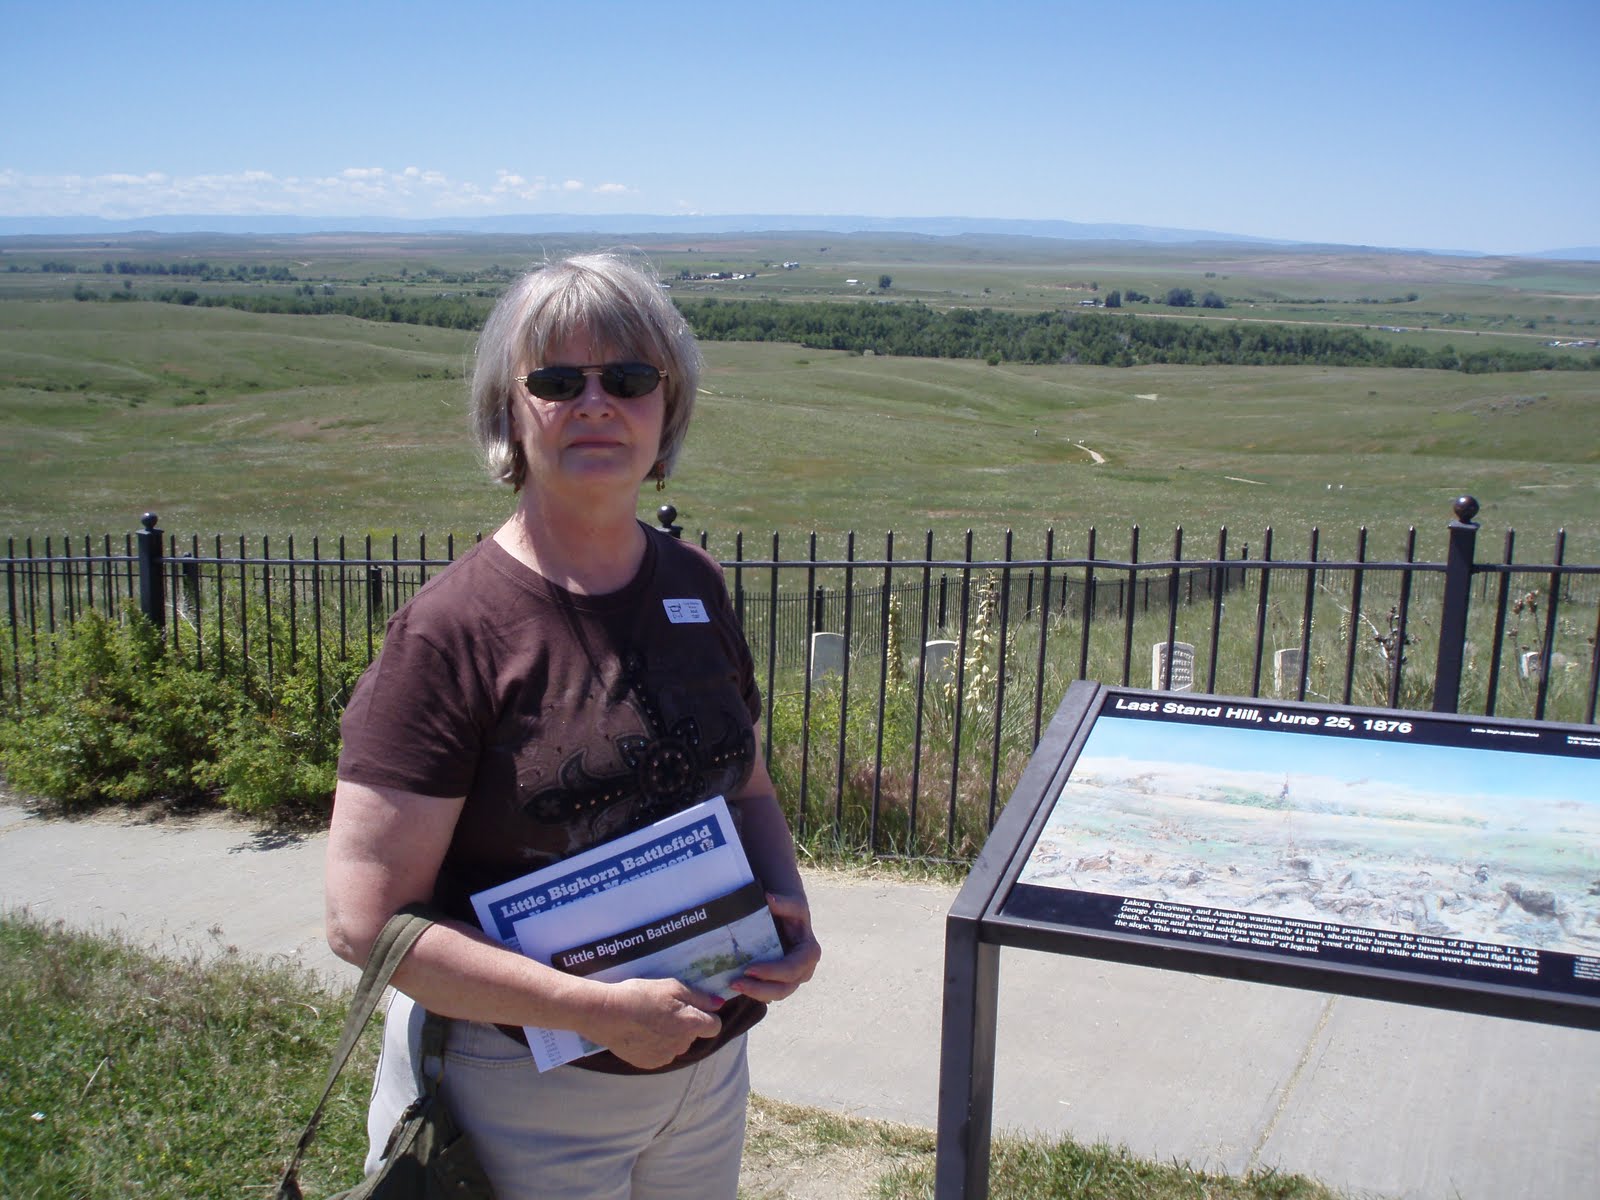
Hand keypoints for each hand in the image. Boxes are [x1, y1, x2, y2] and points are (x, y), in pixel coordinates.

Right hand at [581, 976, 722, 1069]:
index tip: (694, 1007)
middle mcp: (682, 1044)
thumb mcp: (672, 987)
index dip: (707, 1016)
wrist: (607, 1014)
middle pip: (692, 1034)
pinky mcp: (649, 1063)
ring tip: (649, 1021)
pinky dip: (655, 1045)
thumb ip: (699, 997)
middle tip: (664, 1009)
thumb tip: (719, 1004)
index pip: (715, 1026)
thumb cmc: (640, 995)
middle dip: (684, 1024)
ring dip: (670, 1035)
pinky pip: (660, 1054)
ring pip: (676, 1045)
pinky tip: (641, 1033)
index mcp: (691, 1024)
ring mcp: (665, 1056)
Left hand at [728, 891, 820, 1003]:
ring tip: (732, 985)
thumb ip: (785, 903)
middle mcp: (804, 970)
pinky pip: (767, 994)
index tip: (749, 969)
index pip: (792, 968)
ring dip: (754, 993)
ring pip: (775, 995)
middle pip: (784, 988)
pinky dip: (752, 992)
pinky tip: (735, 987)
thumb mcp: (793, 904)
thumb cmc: (790, 911)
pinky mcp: (779, 983)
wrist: (787, 917)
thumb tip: (769, 899)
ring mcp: (792, 980)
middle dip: (760, 989)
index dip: (772, 972)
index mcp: (809, 953)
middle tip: (735, 983)